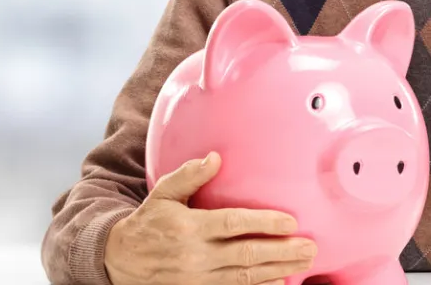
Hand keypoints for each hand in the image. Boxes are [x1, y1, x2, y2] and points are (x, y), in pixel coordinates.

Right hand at [104, 152, 317, 284]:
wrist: (120, 261)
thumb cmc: (147, 222)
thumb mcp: (162, 193)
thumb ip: (189, 175)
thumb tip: (216, 157)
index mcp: (189, 227)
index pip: (233, 224)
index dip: (264, 222)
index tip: (291, 221)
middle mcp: (196, 256)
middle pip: (247, 254)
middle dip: (282, 251)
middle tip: (310, 247)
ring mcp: (198, 278)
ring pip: (246, 276)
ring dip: (278, 269)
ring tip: (304, 263)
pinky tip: (280, 282)